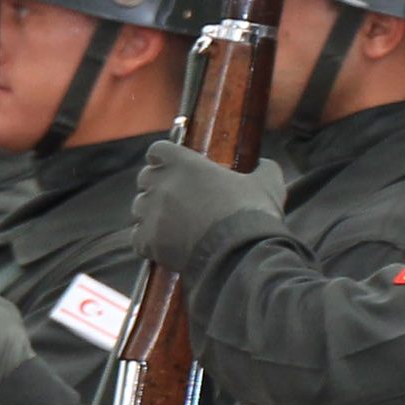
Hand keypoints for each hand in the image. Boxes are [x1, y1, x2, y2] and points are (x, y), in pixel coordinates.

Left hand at [132, 139, 283, 272]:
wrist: (242, 254)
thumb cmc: (253, 214)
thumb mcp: (267, 183)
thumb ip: (262, 168)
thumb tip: (263, 166)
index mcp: (185, 164)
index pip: (158, 150)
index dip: (163, 157)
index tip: (171, 165)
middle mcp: (162, 185)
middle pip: (145, 178)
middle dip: (156, 185)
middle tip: (175, 198)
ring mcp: (151, 213)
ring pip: (139, 207)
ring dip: (151, 213)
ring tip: (172, 223)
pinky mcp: (147, 240)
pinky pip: (138, 237)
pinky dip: (148, 241)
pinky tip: (164, 245)